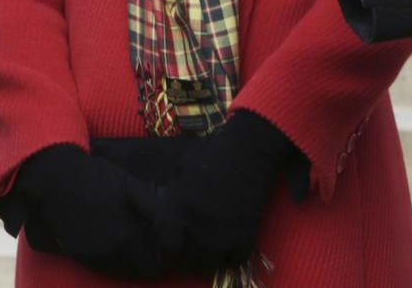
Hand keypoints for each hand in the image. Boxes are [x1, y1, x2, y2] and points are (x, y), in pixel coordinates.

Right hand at [0, 145, 166, 278]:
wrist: (56, 179)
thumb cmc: (97, 178)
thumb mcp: (131, 186)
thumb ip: (153, 208)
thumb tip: (169, 225)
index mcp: (126, 238)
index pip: (155, 265)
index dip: (163, 256)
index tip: (164, 243)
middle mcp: (110, 255)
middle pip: (139, 272)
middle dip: (150, 260)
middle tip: (152, 242)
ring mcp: (92, 257)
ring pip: (121, 272)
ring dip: (132, 262)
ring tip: (135, 241)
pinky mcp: (78, 255)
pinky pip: (103, 266)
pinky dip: (114, 260)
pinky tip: (116, 242)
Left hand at [153, 112, 297, 272]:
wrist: (248, 147)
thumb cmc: (212, 152)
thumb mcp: (181, 169)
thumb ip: (172, 194)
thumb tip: (163, 207)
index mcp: (177, 207)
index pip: (163, 242)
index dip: (167, 242)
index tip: (173, 238)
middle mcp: (195, 224)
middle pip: (185, 259)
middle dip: (187, 255)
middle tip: (193, 246)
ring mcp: (221, 232)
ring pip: (209, 264)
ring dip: (208, 259)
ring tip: (211, 249)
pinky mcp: (245, 233)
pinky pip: (235, 260)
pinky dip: (232, 256)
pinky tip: (230, 245)